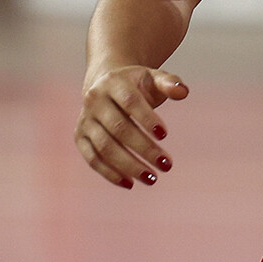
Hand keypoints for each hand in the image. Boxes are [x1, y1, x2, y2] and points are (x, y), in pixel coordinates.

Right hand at [75, 66, 188, 189]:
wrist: (106, 84)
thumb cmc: (137, 85)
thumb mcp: (153, 78)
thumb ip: (169, 83)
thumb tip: (183, 92)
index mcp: (113, 82)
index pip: (130, 102)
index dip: (146, 118)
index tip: (164, 135)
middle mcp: (94, 100)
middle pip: (119, 128)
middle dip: (144, 149)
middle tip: (166, 164)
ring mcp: (85, 119)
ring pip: (105, 147)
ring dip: (128, 165)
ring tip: (152, 178)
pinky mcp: (80, 136)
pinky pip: (92, 158)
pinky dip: (110, 173)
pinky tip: (130, 183)